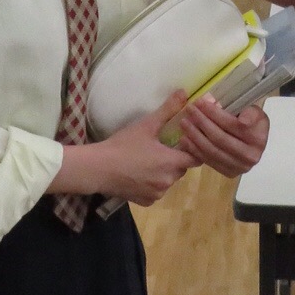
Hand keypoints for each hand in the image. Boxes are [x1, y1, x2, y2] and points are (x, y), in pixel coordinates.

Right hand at [63, 91, 192, 207]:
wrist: (98, 169)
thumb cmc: (123, 145)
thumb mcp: (146, 125)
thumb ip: (168, 109)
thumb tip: (184, 92)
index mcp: (172, 162)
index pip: (196, 158)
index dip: (192, 149)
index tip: (183, 141)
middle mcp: (169, 181)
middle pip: (182, 169)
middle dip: (176, 159)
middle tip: (161, 147)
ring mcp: (158, 193)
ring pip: (168, 180)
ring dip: (164, 172)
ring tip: (148, 160)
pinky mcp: (147, 202)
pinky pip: (156, 191)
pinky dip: (152, 184)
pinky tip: (140, 174)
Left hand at [175, 96, 269, 177]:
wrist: (254, 142)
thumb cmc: (252, 122)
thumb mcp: (255, 112)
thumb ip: (250, 113)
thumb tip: (243, 121)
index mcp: (258, 139)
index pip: (232, 125)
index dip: (214, 113)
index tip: (200, 102)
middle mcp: (250, 156)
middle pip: (219, 138)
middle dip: (201, 122)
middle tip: (189, 110)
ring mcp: (239, 167)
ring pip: (211, 151)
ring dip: (194, 136)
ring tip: (184, 123)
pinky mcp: (229, 173)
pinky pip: (208, 161)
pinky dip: (194, 149)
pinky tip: (185, 139)